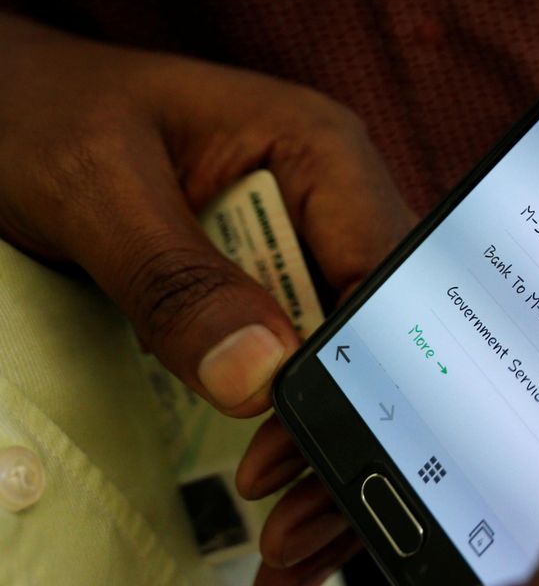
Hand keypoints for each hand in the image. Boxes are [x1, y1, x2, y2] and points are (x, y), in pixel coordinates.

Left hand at [0, 14, 412, 576]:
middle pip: (379, 330)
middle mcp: (332, 200)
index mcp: (321, 151)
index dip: (361, 369)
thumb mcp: (96, 189)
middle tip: (298, 530)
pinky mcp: (265, 284)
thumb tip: (258, 382)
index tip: (294, 453)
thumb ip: (175, 279)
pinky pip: (298, 360)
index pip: (383, 272)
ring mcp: (301, 244)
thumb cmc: (41, 111)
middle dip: (351, 431)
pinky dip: (293, 430)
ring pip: (349, 358)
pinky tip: (278, 488)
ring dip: (327, 447)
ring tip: (293, 542)